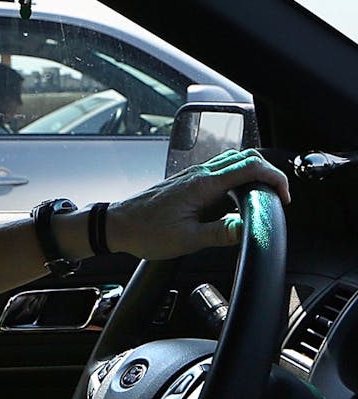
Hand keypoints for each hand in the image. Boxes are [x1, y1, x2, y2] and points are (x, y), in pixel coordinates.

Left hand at [108, 148, 289, 261]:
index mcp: (203, 184)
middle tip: (276, 197)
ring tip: (259, 198)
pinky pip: (220, 170)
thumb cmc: (144, 232)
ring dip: (252, 173)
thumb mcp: (186, 240)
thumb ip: (221, 234)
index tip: (283, 197)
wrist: (115, 226)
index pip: (251, 167)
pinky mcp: (187, 181)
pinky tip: (235, 199)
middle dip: (268, 173)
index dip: (275, 178)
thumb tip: (247, 229)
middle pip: (246, 157)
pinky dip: (236, 177)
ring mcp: (192, 175)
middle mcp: (199, 174)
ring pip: (233, 161)